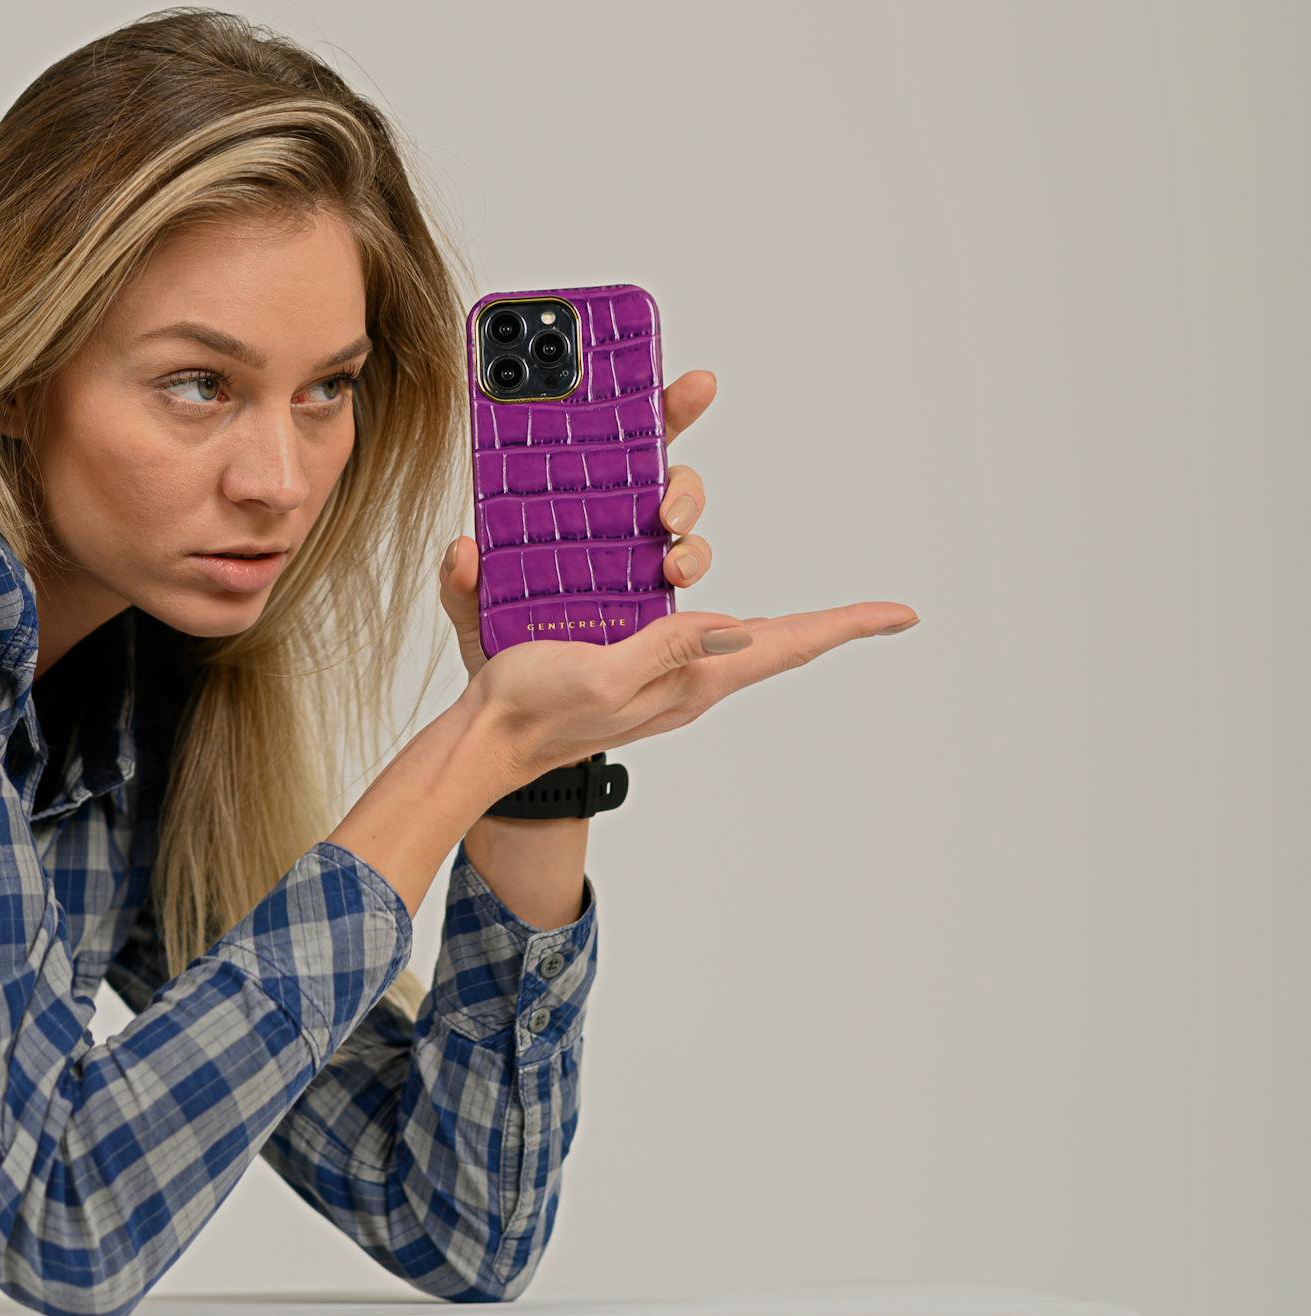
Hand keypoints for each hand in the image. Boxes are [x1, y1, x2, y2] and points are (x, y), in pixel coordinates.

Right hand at [437, 368, 918, 779]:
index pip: (787, 645)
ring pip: (685, 575)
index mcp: (692, 676)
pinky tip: (595, 536)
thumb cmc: (536, 712)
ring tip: (634, 519)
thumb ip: (669, 650)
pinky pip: (637, 585)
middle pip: (736, 594)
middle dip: (700, 537)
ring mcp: (650, 649)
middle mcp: (683, 661)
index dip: (847, 626)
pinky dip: (625, 548)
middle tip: (664, 516)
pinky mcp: (613, 634)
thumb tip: (738, 626)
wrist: (481, 735)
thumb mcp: (603, 679)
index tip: (901, 613)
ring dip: (668, 535)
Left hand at [438, 369, 720, 681]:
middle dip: (680, 484)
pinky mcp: (655, 617)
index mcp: (571, 512)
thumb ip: (462, 584)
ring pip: (684, 536)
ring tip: (670, 556)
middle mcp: (613, 533)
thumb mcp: (471, 613)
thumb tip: (463, 551)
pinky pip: (684, 589)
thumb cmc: (498, 649)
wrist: (515, 721)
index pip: (617, 446)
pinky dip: (690, 578)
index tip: (691, 383)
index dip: (654, 407)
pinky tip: (677, 583)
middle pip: (666, 483)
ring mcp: (637, 572)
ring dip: (690, 538)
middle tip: (666, 508)